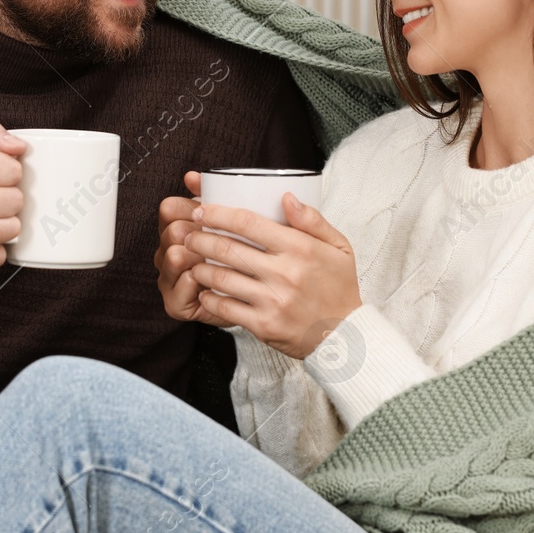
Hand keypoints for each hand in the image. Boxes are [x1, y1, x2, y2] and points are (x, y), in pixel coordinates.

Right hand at [154, 171, 233, 327]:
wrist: (250, 301)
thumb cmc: (238, 262)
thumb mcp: (229, 225)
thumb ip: (211, 198)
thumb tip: (192, 176)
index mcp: (174, 231)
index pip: (169, 208)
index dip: (192, 208)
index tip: (214, 216)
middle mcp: (165, 253)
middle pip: (173, 230)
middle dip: (201, 233)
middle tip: (226, 240)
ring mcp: (167, 279)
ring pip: (174, 255)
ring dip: (202, 255)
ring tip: (223, 260)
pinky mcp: (174, 303)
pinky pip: (186, 282)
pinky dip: (205, 279)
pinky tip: (219, 280)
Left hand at [182, 194, 362, 358]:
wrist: (345, 336)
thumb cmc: (339, 287)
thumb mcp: (338, 247)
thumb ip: (312, 220)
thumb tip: (285, 196)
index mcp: (299, 248)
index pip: (248, 222)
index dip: (217, 213)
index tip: (201, 210)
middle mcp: (284, 273)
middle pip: (227, 248)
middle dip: (199, 238)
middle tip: (188, 234)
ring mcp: (272, 300)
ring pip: (221, 277)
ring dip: (199, 266)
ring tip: (192, 260)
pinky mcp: (264, 325)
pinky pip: (225, 307)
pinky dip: (209, 297)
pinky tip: (204, 290)